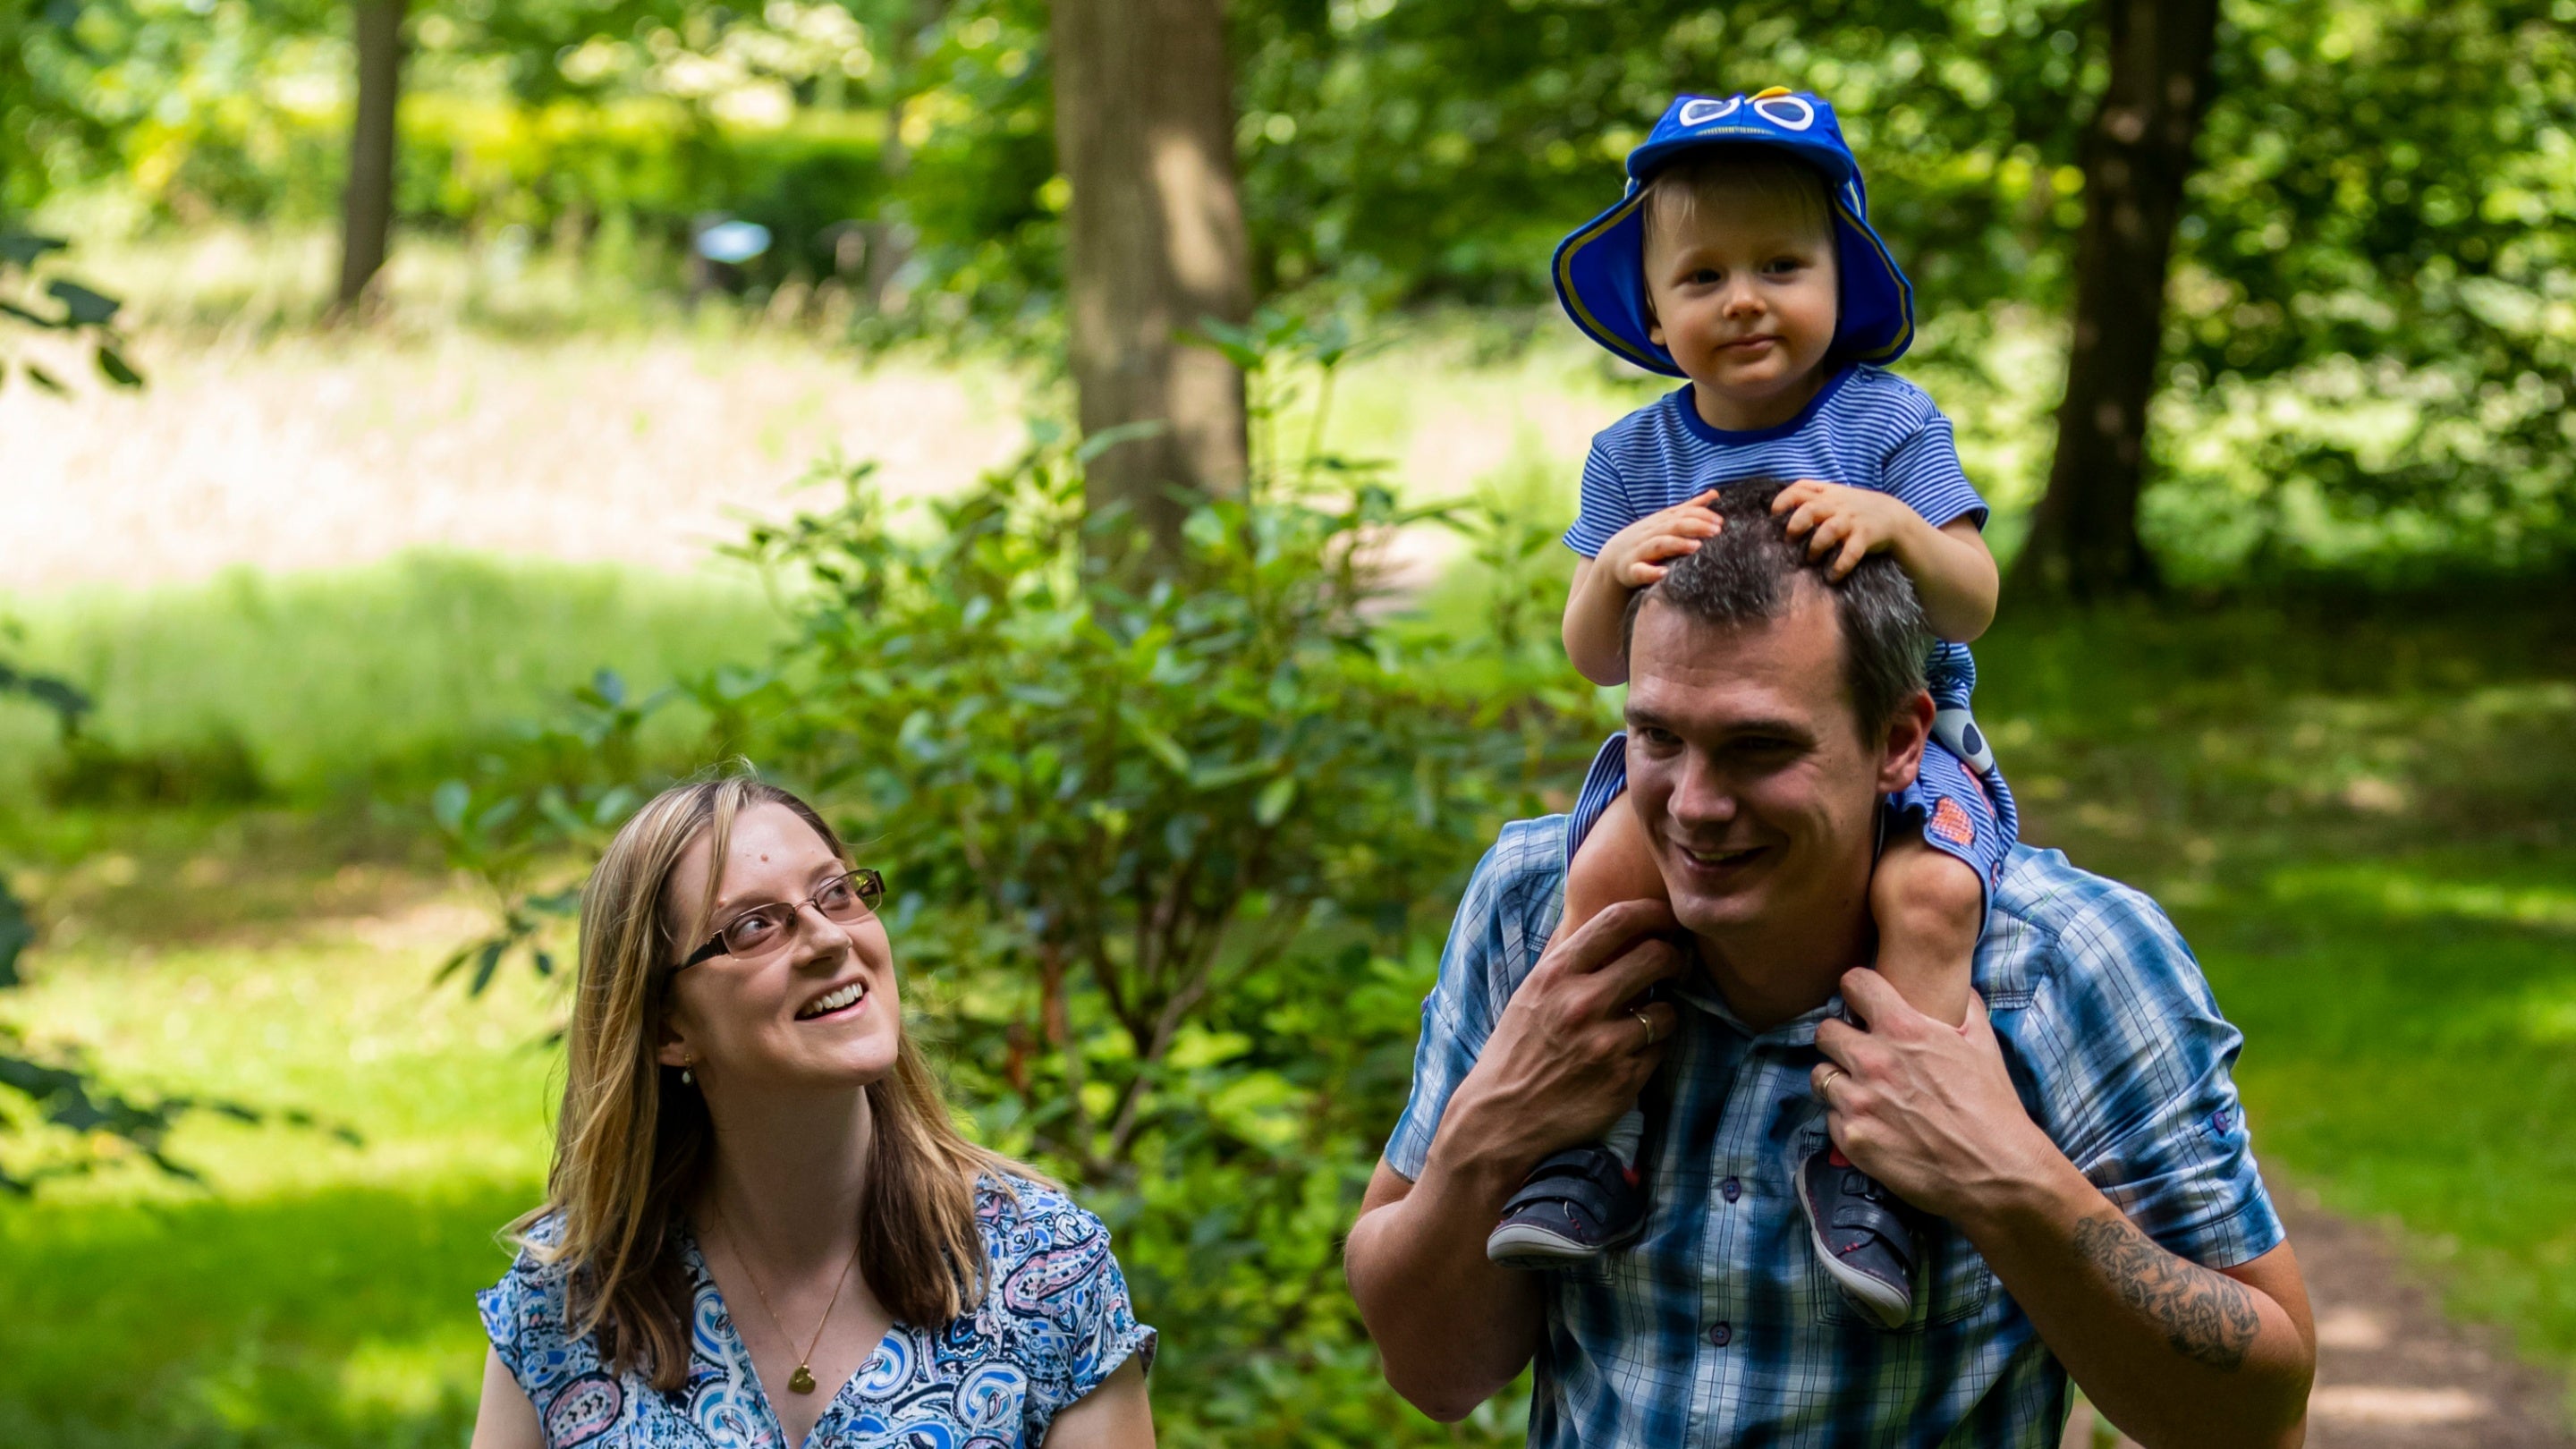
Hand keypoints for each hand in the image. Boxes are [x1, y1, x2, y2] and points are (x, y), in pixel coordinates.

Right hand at [1435, 900, 1686, 1177]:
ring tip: (1647, 1018)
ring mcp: (1606, 1043)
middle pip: (1657, 956)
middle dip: (1674, 957)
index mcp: (1556, 975)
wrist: (1501, 1117)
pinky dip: (1653, 1047)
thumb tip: (1599, 918)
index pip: (1617, 920)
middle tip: (1673, 965)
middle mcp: (1582, 1003)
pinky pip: (1661, 1048)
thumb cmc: (1517, 1050)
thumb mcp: (1530, 993)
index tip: (1664, 918)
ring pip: (1668, 1009)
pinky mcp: (1624, 1079)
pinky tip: (1632, 1051)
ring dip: (1664, 1011)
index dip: (1652, 912)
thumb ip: (1566, 958)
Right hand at [1596, 491, 1720, 588]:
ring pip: (1658, 545)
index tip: (1720, 521)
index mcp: (1660, 522)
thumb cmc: (1645, 540)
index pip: (1681, 514)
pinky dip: (1650, 572)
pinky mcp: (1631, 570)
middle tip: (1717, 531)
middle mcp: (1650, 533)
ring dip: (1676, 544)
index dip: (1700, 515)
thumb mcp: (1666, 521)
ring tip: (1696, 546)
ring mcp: (1639, 551)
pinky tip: (1663, 574)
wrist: (1611, 561)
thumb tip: (1714, 494)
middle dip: (1695, 526)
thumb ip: (1690, 509)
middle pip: (1673, 526)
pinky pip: (1640, 571)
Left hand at [1771, 480, 1917, 577]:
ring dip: (1816, 547)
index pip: (1801, 488)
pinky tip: (1832, 576)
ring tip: (1811, 560)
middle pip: (1811, 508)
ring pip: (1829, 530)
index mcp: (1828, 494)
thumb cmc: (1856, 510)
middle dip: (1796, 524)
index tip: (1773, 513)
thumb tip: (1778, 516)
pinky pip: (1851, 551)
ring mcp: (1852, 520)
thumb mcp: (1836, 498)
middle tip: (1789, 540)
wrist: (1895, 518)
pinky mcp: (1866, 536)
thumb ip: (1813, 500)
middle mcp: (1838, 505)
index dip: (1784, 499)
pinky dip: (1840, 565)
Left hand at [1811, 969, 2061, 1223]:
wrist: (1996, 1172)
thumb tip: (1955, 987)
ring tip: (1864, 1093)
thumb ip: (1964, 1008)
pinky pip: (1831, 1117)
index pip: (1854, 983)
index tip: (1863, 1003)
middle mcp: (1872, 1060)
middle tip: (1859, 1053)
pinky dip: (1848, 1120)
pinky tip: (1873, 1126)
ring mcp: (1858, 1101)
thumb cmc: (1993, 1107)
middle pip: (1825, 1031)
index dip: (1858, 991)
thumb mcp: (1984, 1044)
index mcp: (1903, 1030)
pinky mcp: (1852, 1139)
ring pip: (1821, 1075)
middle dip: (1841, 1039)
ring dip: (1839, 1081)